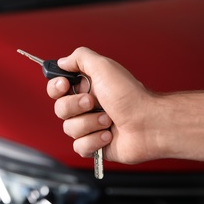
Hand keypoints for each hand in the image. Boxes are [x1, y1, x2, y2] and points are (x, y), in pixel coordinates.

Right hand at [47, 47, 159, 163]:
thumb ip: (80, 58)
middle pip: (59, 109)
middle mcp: (85, 107)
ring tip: (108, 120)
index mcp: (85, 87)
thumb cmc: (130, 96)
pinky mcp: (93, 145)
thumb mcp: (104, 66)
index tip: (65, 85)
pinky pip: (79, 146)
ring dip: (89, 123)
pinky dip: (94, 141)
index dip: (56, 88)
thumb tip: (63, 61)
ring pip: (69, 129)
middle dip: (76, 106)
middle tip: (93, 102)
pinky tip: (108, 135)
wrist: (147, 123)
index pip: (56, 88)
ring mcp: (89, 126)